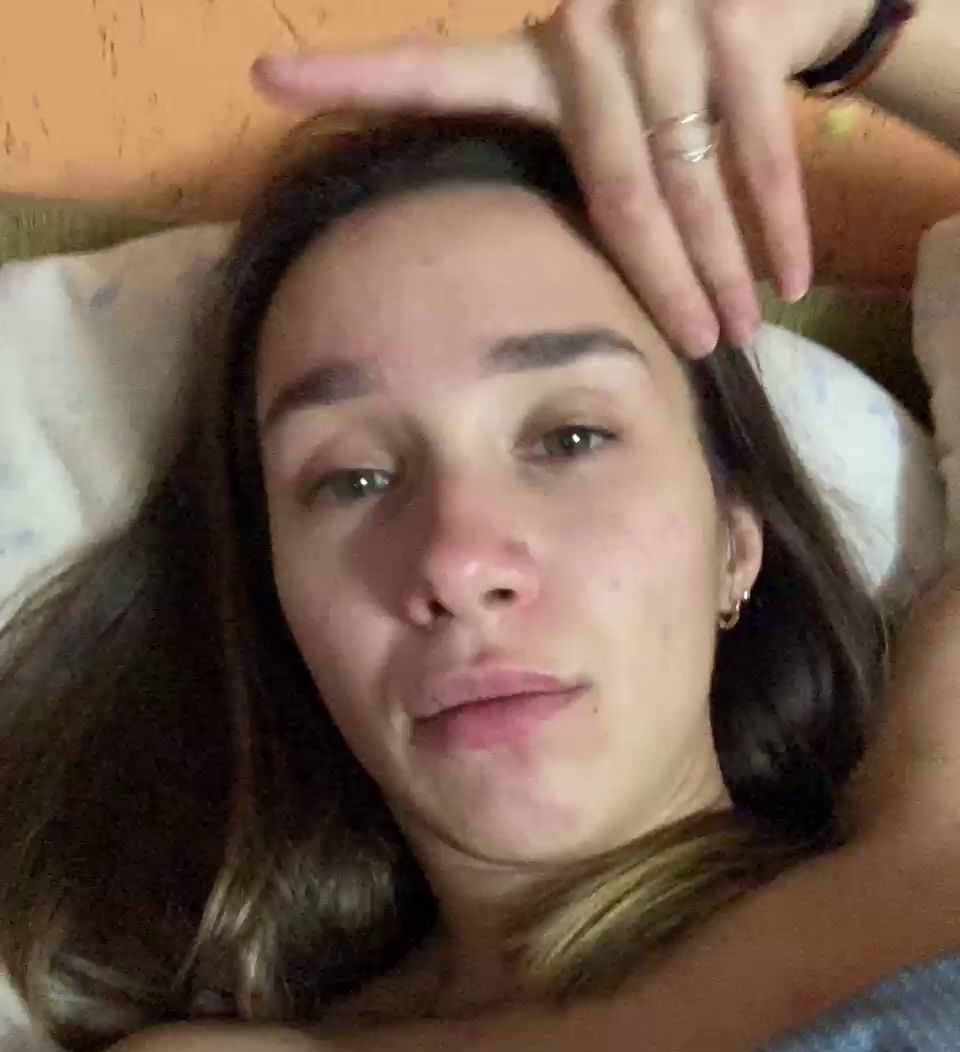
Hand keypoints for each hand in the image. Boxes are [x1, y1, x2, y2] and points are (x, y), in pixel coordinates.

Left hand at [251, 0, 871, 357]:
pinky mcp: (738, 18)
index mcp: (533, 57)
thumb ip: (560, 163)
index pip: (434, 76)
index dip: (350, 80)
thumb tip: (515, 275)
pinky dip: (780, 222)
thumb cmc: (666, 70)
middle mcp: (585, 26)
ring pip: (689, 177)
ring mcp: (662, 15)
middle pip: (617, 188)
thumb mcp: (594, 99)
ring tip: (741, 332)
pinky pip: (758, 148)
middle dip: (662, 280)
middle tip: (693, 349)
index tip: (264, 75)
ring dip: (724, 266)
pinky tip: (792, 281)